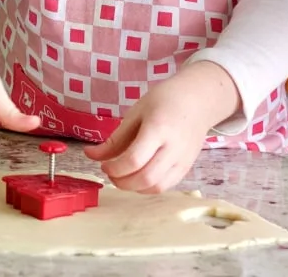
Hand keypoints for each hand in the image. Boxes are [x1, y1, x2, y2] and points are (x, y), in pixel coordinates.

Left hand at [84, 61, 240, 193]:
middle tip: (111, 172)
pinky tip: (138, 177)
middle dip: (121, 181)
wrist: (197, 100)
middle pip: (145, 178)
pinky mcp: (187, 168)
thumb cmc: (164, 101)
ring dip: (134, 188)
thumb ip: (115, 138)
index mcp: (158, 128)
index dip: (114, 167)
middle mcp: (173, 148)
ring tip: (123, 175)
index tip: (103, 164)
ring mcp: (182, 160)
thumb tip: (91, 156)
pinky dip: (148, 187)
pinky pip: (165, 187)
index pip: (134, 159)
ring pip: (156, 187)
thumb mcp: (136, 113)